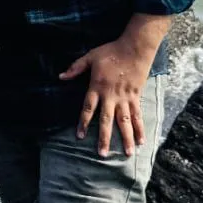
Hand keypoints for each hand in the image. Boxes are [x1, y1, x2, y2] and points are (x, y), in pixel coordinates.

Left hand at [60, 33, 158, 156]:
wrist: (134, 48)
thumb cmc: (111, 51)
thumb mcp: (90, 57)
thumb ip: (76, 68)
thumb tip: (61, 76)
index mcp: (98, 87)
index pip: (88, 108)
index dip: (83, 122)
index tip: (80, 136)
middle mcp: (111, 96)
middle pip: (107, 120)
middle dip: (104, 137)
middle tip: (102, 154)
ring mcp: (125, 97)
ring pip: (124, 121)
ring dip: (125, 138)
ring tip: (126, 154)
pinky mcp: (136, 96)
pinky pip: (137, 115)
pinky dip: (139, 128)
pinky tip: (141, 141)